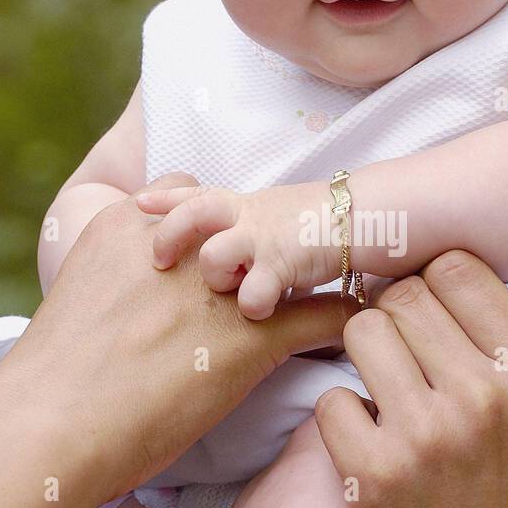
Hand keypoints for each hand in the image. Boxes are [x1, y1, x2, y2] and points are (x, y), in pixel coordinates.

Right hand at [0, 173, 357, 499]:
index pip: (189, 195)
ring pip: (293, 260)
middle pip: (246, 220)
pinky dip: (344, 317)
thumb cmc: (50, 382)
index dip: (215, 221)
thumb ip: (109, 287)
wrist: (53, 422)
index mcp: (128, 231)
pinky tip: (361, 325)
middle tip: (291, 251)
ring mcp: (223, 288)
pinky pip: (321, 314)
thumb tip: (122, 313)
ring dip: (314, 266)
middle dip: (267, 236)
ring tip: (342, 272)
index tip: (226, 239)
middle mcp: (184, 248)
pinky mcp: (253, 335)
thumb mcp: (76, 304)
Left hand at [136, 179, 336, 318]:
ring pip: (212, 256)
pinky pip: (251, 295)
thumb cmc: (329, 225)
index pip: (196, 194)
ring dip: (216, 277)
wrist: (370, 216)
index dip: (164, 197)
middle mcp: (248, 216)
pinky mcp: (282, 264)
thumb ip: (252, 238)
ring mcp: (263, 239)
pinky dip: (254, 306)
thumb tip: (233, 262)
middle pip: (192, 214)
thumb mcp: (280, 221)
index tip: (138, 201)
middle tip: (158, 262)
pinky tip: (264, 313)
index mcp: (245, 205)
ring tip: (232, 290)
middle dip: (169, 236)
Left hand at [314, 251, 507, 507]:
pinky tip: (368, 448)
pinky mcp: (374, 472)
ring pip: (362, 333)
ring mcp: (428, 431)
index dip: (432, 286)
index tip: (429, 319)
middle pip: (402, 295)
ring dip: (366, 361)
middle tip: (403, 364)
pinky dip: (343, 420)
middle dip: (394, 322)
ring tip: (387, 401)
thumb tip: (443, 271)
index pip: (456, 266)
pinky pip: (332, 398)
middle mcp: (488, 392)